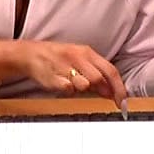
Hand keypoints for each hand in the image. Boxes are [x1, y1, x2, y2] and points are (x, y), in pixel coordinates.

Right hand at [0, 40, 127, 105]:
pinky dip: (68, 90)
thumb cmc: (59, 59)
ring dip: (83, 89)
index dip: (119, 88)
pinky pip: (68, 89)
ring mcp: (66, 66)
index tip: (122, 101)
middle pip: (99, 79)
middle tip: (101, 96)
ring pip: (84, 85)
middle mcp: (78, 57)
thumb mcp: (80, 60)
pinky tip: (62, 84)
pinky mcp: (53, 76)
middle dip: (102, 91)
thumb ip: (96, 73)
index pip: (110, 70)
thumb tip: (111, 91)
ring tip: (74, 83)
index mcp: (87, 52)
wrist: (31, 54)